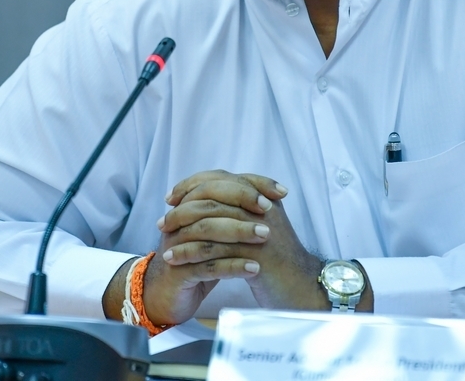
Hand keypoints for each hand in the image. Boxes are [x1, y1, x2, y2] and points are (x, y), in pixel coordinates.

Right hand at [102, 170, 287, 324]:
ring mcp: (177, 245)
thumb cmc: (197, 261)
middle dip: (243, 203)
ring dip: (239, 232)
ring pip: (208, 231)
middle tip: (270, 209)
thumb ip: (233, 212)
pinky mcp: (178, 272)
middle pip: (211, 203)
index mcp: (189, 205)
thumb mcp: (215, 235)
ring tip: (266, 236)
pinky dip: (233, 266)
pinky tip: (254, 269)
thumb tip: (270, 193)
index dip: (250, 185)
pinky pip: (207, 265)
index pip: (219, 183)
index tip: (279, 192)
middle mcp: (180, 221)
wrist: (166, 296)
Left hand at [163, 171, 372, 310]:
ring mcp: (258, 229)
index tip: (172, 196)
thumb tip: (209, 193)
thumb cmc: (278, 257)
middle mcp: (261, 207)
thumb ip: (243, 206)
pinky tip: (173, 258)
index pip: (221, 178)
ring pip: (209, 221)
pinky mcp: (254, 254)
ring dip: (181, 230)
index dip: (193, 184)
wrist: (301, 286)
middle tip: (163, 220)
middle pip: (213, 195)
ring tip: (163, 240)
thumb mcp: (264, 223)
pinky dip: (188, 252)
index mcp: (262, 196)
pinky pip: (212, 249)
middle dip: (182, 207)